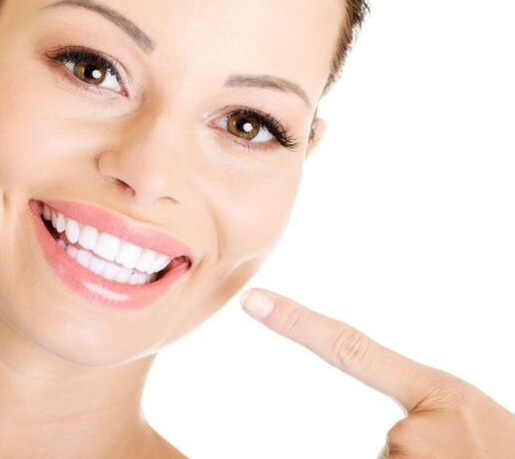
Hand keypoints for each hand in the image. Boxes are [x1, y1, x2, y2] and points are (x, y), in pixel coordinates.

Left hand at [239, 288, 514, 457]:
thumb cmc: (507, 451)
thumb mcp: (470, 419)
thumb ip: (424, 417)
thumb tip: (392, 437)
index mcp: (436, 393)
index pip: (351, 350)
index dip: (298, 325)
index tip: (253, 300)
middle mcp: (410, 430)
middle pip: (386, 442)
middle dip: (415, 456)